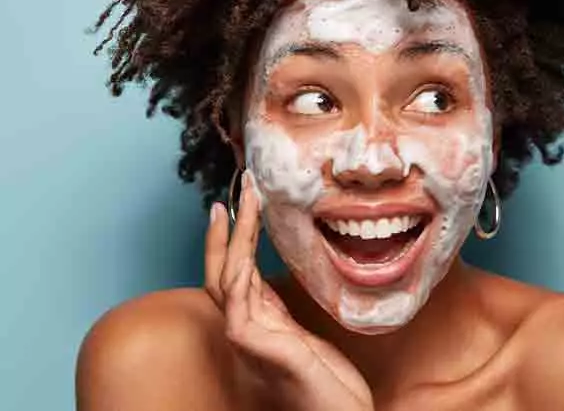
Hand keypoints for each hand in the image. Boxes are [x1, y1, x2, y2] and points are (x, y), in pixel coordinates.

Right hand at [205, 170, 372, 410]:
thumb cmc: (327, 387)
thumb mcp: (304, 339)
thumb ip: (281, 314)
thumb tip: (270, 284)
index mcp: (260, 325)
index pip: (235, 275)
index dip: (232, 241)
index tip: (236, 206)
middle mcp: (247, 328)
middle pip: (222, 271)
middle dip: (227, 230)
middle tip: (237, 190)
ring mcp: (247, 338)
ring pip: (228, 276)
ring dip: (236, 235)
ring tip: (243, 199)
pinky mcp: (255, 346)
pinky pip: (238, 300)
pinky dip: (237, 269)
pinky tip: (242, 242)